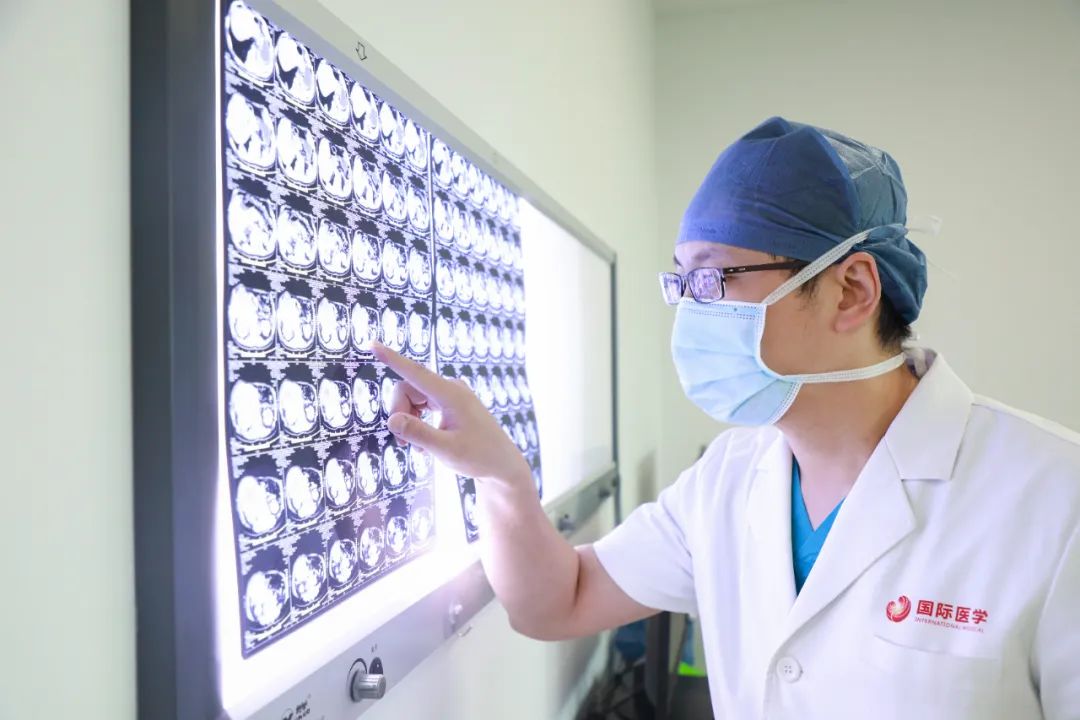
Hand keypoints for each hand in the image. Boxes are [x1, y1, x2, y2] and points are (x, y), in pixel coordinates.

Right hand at [372, 341, 530, 484]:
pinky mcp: (451, 405)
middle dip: (400, 414)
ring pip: (413, 399)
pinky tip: (425, 445)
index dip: (391, 359)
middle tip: (404, 444)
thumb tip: (392, 420)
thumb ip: (418, 433)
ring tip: (417, 448)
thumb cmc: (479, 457)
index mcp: (451, 395)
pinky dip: (418, 423)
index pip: (414, 372)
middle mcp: (451, 390)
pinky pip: (422, 406)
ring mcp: (451, 396)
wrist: (502, 466)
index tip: (372, 344)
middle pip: (408, 389)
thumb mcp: (446, 449)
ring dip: (408, 421)